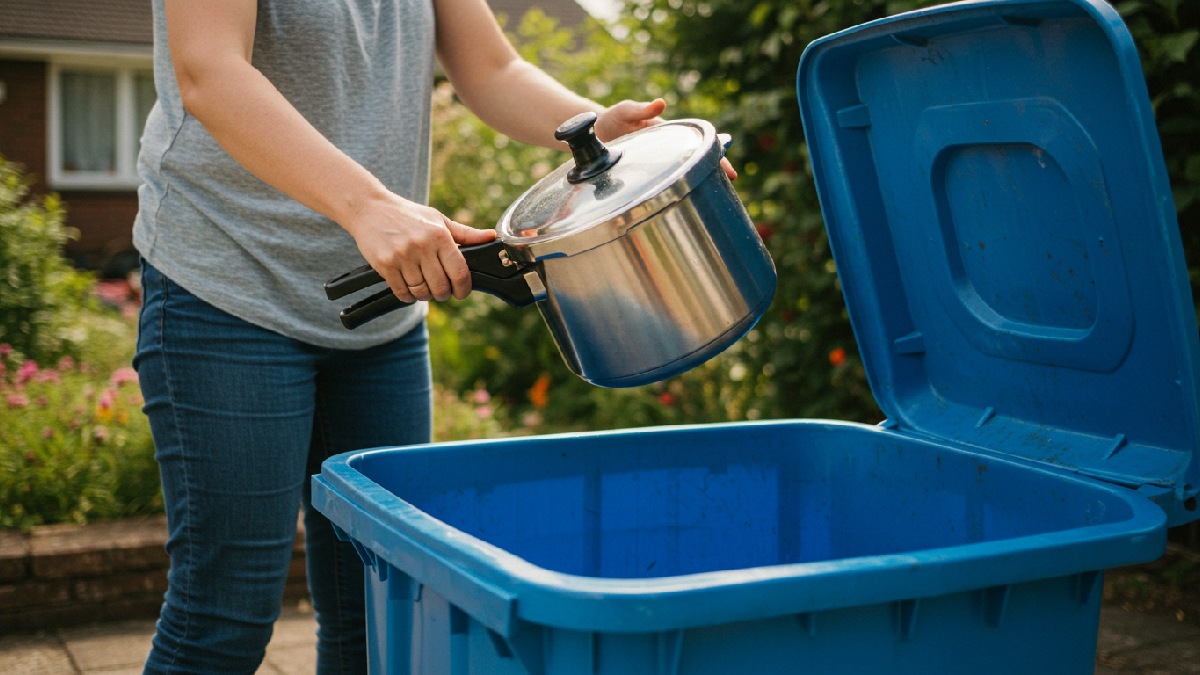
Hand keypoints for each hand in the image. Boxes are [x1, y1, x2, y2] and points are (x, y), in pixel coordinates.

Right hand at [346, 193, 495, 302]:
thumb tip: (492, 237)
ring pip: (421, 292)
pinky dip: (408, 296)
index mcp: (439, 235)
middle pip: (441, 287)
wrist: (369, 208)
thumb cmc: (408, 215)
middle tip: (442, 291)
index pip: (459, 272)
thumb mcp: (438, 219)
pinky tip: (409, 289)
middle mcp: (422, 246)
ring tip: (424, 287)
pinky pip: (402, 293)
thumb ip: (465, 233)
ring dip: (425, 295)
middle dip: (444, 294)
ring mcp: (402, 256)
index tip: (462, 292)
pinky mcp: (385, 265)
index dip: (464, 288)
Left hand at [594, 98, 737, 181]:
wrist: (595, 132)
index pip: (696, 141)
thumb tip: (662, 102)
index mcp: (668, 132)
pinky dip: (683, 185)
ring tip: (718, 192)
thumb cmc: (613, 118)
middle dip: (715, 166)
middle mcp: (668, 146)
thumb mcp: (626, 110)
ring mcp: (660, 159)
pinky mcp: (650, 172)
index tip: (725, 159)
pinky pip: (670, 179)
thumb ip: (642, 108)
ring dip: (702, 178)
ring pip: (686, 168)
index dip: (713, 150)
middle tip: (731, 179)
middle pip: (696, 156)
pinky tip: (691, 197)